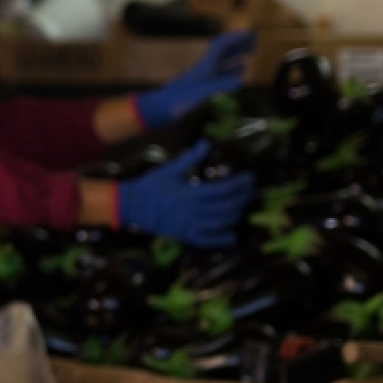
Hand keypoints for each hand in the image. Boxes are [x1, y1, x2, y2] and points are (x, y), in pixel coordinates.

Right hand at [118, 142, 255, 248]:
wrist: (131, 206)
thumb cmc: (151, 186)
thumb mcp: (171, 169)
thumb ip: (191, 157)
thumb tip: (207, 142)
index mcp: (191, 194)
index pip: (225, 189)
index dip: (241, 183)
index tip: (249, 177)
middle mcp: (194, 212)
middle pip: (228, 206)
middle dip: (244, 198)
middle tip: (250, 189)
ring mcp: (190, 226)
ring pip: (222, 223)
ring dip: (237, 214)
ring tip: (242, 205)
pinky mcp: (185, 236)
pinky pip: (208, 240)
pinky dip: (222, 239)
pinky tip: (233, 236)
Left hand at [134, 30, 254, 129]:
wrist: (157, 111)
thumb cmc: (176, 104)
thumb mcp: (198, 95)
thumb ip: (217, 88)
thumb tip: (240, 82)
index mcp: (204, 67)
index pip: (220, 45)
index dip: (235, 38)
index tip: (251, 33)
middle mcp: (204, 69)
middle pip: (222, 50)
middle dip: (238, 43)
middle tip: (254, 39)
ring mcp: (202, 79)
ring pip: (222, 62)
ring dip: (236, 56)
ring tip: (251, 53)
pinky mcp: (200, 88)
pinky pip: (219, 76)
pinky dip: (230, 72)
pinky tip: (238, 76)